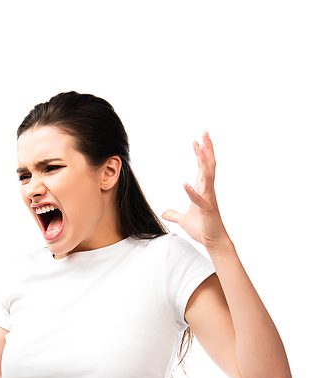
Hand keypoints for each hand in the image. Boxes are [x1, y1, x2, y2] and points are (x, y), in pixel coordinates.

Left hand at [162, 132, 231, 252]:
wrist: (214, 242)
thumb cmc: (203, 229)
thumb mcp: (183, 220)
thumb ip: (174, 215)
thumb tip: (164, 213)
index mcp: (203, 190)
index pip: (203, 168)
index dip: (200, 154)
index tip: (197, 140)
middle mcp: (208, 191)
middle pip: (208, 166)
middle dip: (206, 149)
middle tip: (204, 133)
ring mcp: (209, 200)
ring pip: (207, 177)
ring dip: (203, 162)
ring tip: (200, 148)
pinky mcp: (207, 210)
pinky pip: (199, 199)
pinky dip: (192, 192)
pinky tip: (185, 184)